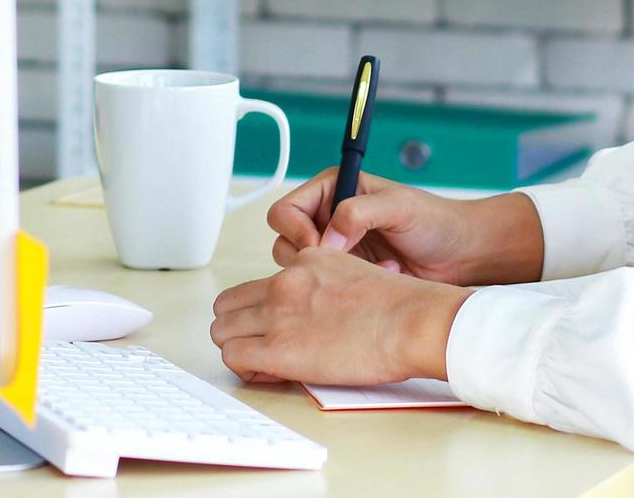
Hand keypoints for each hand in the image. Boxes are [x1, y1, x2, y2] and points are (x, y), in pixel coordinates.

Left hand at [210, 246, 471, 384]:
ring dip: (239, 347)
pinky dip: (246, 368)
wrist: (411, 321)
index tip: (276, 325)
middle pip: (227, 305)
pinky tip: (270, 372)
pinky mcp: (278, 348)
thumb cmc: (399, 306)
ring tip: (266, 362)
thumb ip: (324, 284)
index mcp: (305, 260)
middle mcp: (285, 282)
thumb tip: (317, 309)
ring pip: (222, 330)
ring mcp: (278, 314)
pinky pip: (233, 357)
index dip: (259, 310)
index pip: (256, 284)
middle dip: (239, 326)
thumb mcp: (354, 273)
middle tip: (262, 345)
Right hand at [266, 167, 543, 286]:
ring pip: (300, 268)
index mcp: (335, 189)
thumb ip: (360, 211)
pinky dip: (347, 287)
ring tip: (370, 268)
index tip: (317, 245)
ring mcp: (338, 249)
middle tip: (340, 262)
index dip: (295, 228)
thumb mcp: (399, 207)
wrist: (462, 256)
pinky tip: (380, 279)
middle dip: (309, 256)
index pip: (287, 208)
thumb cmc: (437, 222)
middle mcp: (330, 218)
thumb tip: (328, 233)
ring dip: (331, 272)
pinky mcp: (347, 276)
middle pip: (285, 239)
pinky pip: (326, 287)